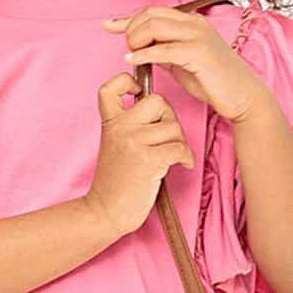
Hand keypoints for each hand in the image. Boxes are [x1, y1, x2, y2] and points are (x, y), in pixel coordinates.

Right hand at [84, 71, 195, 240]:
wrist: (106, 211)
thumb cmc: (116, 181)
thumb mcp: (114, 145)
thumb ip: (130, 125)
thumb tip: (160, 110)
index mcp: (110, 122)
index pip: (112, 87)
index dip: (127, 81)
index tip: (137, 92)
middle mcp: (121, 128)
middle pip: (158, 102)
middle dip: (169, 117)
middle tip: (167, 137)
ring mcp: (134, 143)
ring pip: (173, 127)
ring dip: (179, 143)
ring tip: (172, 157)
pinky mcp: (149, 161)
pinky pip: (180, 147)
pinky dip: (186, 157)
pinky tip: (182, 165)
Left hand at [102, 3, 269, 122]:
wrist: (241, 95)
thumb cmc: (214, 80)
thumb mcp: (184, 60)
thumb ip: (164, 50)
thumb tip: (143, 47)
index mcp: (191, 21)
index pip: (153, 10)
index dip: (128, 18)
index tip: (108, 26)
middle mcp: (194, 23)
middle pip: (150, 14)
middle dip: (131, 29)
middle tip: (128, 48)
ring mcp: (198, 36)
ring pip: (155, 26)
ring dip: (136, 39)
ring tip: (131, 55)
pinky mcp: (199, 53)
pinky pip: (164, 49)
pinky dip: (144, 54)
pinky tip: (133, 60)